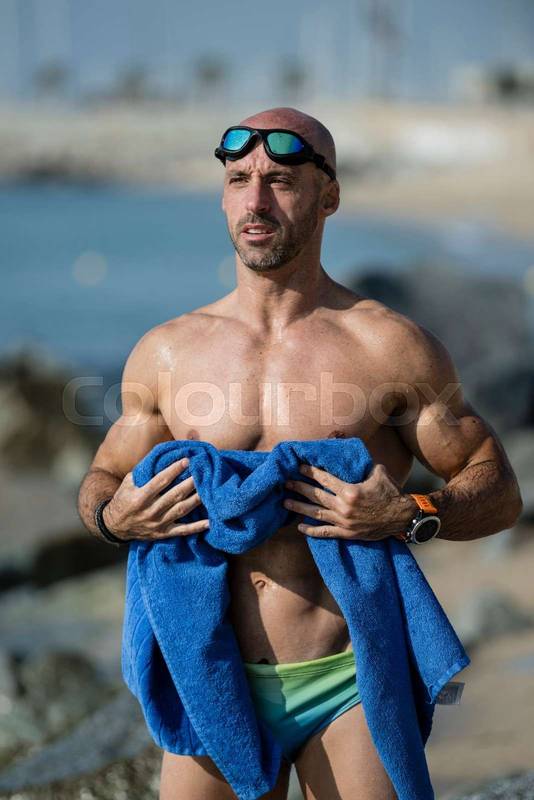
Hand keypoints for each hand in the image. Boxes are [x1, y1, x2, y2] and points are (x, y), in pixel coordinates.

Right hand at [104, 458, 208, 540]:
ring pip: (181, 510)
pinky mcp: (163, 533)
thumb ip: (143, 472)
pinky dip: (196, 528)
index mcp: (140, 497)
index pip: (160, 481)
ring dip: (196, 500)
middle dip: (189, 483)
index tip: (186, 460)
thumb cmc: (123, 500)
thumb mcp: (127, 483)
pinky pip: (182, 531)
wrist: (115, 526)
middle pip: (174, 495)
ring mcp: (158, 524)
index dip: (174, 470)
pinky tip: (209, 522)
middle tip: (202, 472)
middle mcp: (150, 511)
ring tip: (208, 489)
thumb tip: (161, 457)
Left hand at [283, 462, 412, 539]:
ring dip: (299, 508)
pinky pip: (325, 533)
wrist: (404, 517)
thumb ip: (362, 464)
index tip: (298, 467)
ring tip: (285, 503)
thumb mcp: (378, 472)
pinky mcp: (347, 534)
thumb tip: (352, 452)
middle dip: (299, 488)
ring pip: (316, 514)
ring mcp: (344, 522)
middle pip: (316, 496)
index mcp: (350, 490)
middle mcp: (344, 507)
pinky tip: (300, 527)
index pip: (325, 479)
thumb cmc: (391, 493)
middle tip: (286, 483)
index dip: (310, 472)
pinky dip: (311, 531)